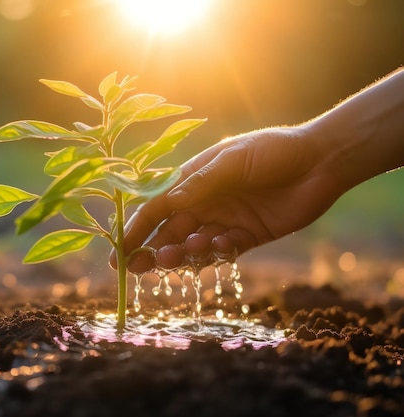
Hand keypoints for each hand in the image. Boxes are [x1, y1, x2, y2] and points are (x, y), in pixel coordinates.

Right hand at [112, 125, 345, 271]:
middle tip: (135, 268)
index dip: (135, 230)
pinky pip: (225, 252)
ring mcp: (224, 221)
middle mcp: (204, 203)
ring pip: (193, 246)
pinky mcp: (247, 237)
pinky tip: (222, 245)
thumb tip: (168, 203)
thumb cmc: (272, 151)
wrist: (320, 161)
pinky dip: (219, 252)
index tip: (118, 252)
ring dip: (182, 254)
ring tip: (177, 257)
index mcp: (193, 181)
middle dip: (150, 251)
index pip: (156, 208)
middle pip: (168, 233)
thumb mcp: (232, 160)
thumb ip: (200, 183)